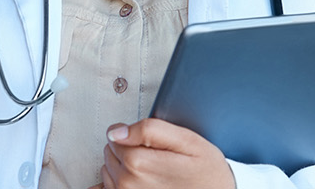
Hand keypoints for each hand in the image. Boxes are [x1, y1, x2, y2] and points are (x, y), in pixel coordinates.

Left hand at [95, 118, 234, 188]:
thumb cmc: (205, 172)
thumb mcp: (187, 141)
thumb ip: (150, 130)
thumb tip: (117, 131)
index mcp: (139, 163)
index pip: (116, 137)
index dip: (133, 135)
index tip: (151, 143)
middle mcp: (128, 184)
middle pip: (111, 153)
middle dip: (128, 150)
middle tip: (156, 157)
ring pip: (109, 169)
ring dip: (124, 167)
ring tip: (153, 172)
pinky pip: (108, 188)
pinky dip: (118, 184)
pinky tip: (140, 183)